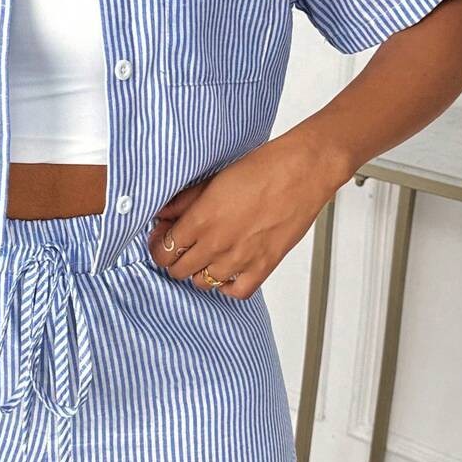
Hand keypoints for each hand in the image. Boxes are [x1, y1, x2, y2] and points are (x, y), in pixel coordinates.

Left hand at [146, 130, 347, 298]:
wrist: (302, 172)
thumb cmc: (262, 169)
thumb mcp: (212, 180)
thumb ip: (183, 202)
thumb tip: (162, 214)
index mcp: (200, 220)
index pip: (163, 250)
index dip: (158, 247)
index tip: (162, 240)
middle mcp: (216, 244)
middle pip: (179, 270)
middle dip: (174, 260)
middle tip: (181, 248)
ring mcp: (240, 259)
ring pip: (203, 284)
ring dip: (199, 272)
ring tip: (205, 257)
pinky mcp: (263, 267)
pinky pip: (236, 291)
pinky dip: (228, 285)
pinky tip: (228, 271)